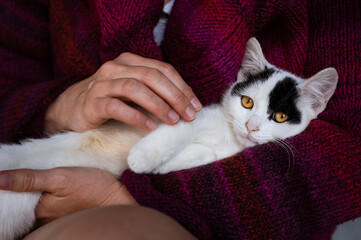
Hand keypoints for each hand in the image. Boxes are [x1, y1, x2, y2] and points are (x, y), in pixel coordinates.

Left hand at [0, 167, 135, 223]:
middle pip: (22, 203)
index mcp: (39, 209)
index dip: (8, 187)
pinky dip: (42, 195)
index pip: (12, 199)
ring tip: (33, 177)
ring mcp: (55, 216)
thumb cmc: (92, 187)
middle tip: (21, 173)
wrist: (118, 197)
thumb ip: (30, 179)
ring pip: (33, 204)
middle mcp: (44, 217)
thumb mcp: (61, 177)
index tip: (10, 172)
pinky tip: (48, 186)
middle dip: (18, 191)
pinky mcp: (65, 212)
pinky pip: (45, 205)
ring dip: (30, 192)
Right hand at [45, 52, 201, 132]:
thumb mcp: (133, 90)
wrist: (72, 108)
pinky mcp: (92, 102)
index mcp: (130, 61)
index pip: (163, 70)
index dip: (182, 87)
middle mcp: (116, 67)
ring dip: (158, 105)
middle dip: (175, 96)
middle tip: (189, 115)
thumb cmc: (110, 99)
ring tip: (173, 121)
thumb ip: (154, 90)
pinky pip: (117, 107)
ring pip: (135, 88)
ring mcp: (102, 83)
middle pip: (152, 76)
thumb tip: (186, 104)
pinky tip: (150, 127)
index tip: (195, 106)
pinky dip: (136, 116)